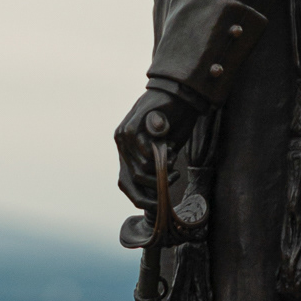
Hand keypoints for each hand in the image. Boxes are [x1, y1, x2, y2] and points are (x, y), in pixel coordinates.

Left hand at [115, 85, 204, 207]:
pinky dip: (157, 156)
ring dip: (160, 170)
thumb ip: (158, 169)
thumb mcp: (166, 152)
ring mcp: (122, 136)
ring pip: (138, 170)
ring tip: (173, 159)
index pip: (127, 185)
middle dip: (155, 187)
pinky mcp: (129, 128)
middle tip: (174, 177)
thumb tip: (158, 194)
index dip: (143, 198)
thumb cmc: (174, 124)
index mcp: (127, 152)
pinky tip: (169, 150)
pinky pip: (141, 153)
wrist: (178, 96)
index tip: (161, 205)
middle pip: (131, 181)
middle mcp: (121, 145)